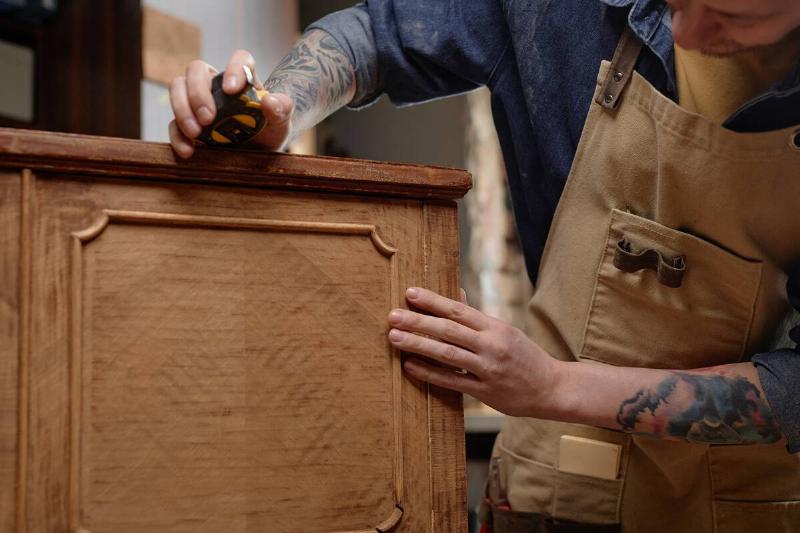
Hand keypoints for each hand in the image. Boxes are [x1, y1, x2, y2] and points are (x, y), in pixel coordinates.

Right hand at [168, 49, 294, 157]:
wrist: (260, 153)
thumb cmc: (270, 130)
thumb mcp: (281, 122)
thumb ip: (281, 109)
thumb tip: (268, 101)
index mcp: (244, 78)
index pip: (240, 60)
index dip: (234, 69)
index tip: (232, 90)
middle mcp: (217, 85)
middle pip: (196, 70)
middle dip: (198, 93)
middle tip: (208, 118)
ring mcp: (198, 102)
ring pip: (178, 88)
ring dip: (182, 110)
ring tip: (196, 133)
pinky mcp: (188, 124)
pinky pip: (173, 123)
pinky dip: (177, 136)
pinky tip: (188, 150)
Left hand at [387, 287, 561, 416]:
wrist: (553, 388)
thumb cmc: (524, 356)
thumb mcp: (505, 330)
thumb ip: (477, 317)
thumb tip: (456, 294)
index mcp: (495, 327)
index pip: (459, 310)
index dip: (433, 301)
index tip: (410, 293)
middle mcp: (491, 345)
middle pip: (449, 330)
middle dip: (418, 322)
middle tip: (392, 316)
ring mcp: (488, 369)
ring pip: (448, 354)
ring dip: (419, 345)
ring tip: (394, 338)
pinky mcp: (485, 392)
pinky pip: (452, 381)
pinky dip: (430, 373)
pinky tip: (410, 367)